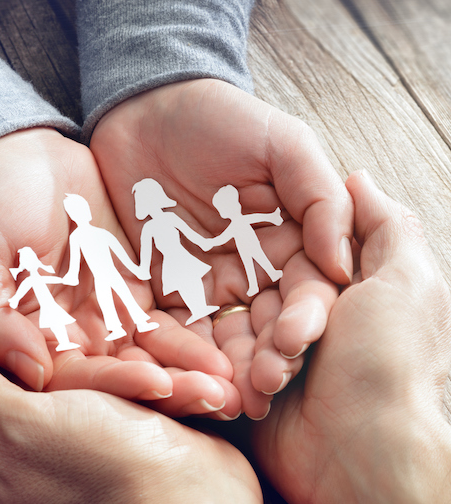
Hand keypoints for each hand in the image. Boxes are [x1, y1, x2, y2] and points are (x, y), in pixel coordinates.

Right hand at [0, 127, 237, 416]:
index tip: (160, 385)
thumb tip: (31, 375)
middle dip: (169, 390)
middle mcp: (68, 340)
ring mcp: (104, 319)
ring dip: (190, 374)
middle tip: (218, 400)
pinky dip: (192, 342)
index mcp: (26, 339)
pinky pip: (165, 326)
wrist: (25, 159)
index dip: (115, 385)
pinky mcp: (132, 297)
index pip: (72, 381)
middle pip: (119, 378)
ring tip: (231, 385)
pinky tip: (223, 353)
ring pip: (149, 358)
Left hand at [0, 262, 261, 503]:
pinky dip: (94, 332)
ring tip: (35, 264)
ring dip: (50, 310)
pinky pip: (100, 358)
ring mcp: (75, 416)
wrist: (197, 497)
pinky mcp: (116, 406)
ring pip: (55, 349)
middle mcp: (30, 429)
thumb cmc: (111, 472)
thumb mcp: (26, 430)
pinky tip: (93, 302)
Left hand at [90, 79, 348, 414]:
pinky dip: (182, 352)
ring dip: (229, 369)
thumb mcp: (284, 144)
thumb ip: (320, 198)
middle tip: (261, 388)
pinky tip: (183, 375)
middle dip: (270, 358)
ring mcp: (212, 281)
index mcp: (292, 240)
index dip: (305, 320)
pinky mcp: (166, 286)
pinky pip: (177, 326)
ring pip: (228, 335)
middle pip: (271, 324)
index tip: (292, 344)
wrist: (148, 110)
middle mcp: (257, 269)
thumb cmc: (222, 120)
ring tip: (228, 398)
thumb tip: (341, 265)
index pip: (310, 291)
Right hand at [251, 171, 450, 501]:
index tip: (296, 296)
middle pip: (268, 295)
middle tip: (293, 345)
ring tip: (275, 377)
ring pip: (244, 329)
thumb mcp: (405, 282)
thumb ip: (383, 226)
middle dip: (275, 322)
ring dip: (255, 352)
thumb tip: (358, 178)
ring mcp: (283, 354)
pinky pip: (228, 362)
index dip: (296, 277)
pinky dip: (238, 374)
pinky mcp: (255, 383)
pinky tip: (254, 391)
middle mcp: (314, 320)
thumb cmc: (390, 366)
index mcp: (347, 292)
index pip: (300, 262)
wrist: (365, 457)